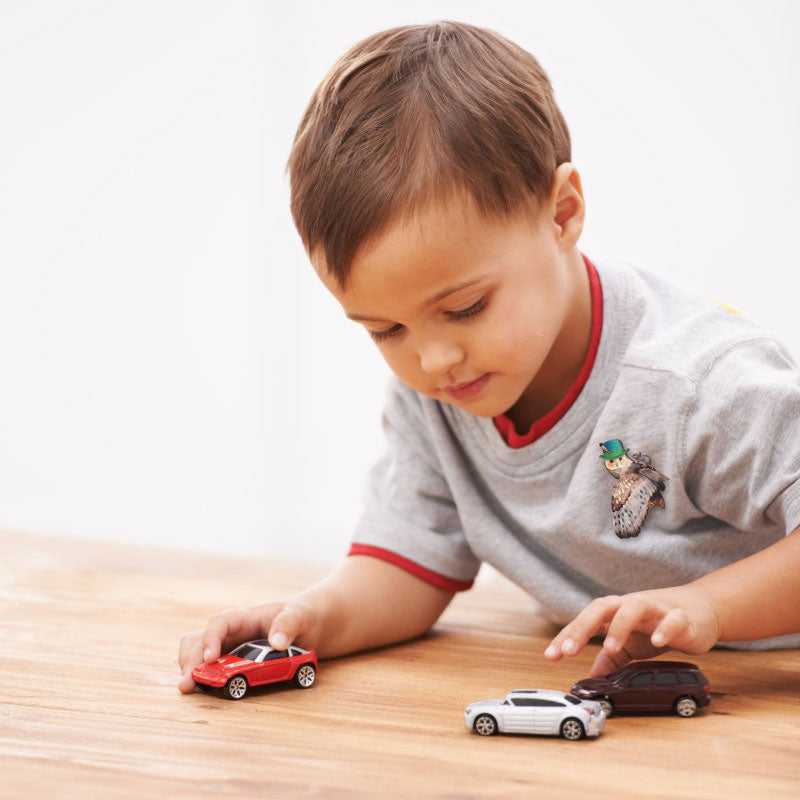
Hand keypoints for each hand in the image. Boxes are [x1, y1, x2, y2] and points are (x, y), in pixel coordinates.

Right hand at [177, 599, 321, 692]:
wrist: (304, 624)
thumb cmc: (301, 617)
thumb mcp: (300, 617)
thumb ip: (289, 625)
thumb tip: (277, 642)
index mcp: (245, 617)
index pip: (220, 623)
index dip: (211, 639)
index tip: (210, 659)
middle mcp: (231, 631)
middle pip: (199, 638)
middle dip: (191, 660)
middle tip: (187, 684)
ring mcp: (227, 645)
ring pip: (195, 650)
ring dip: (188, 666)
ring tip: (187, 687)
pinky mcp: (229, 659)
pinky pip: (205, 664)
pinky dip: (197, 673)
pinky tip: (198, 687)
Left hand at [543, 584, 721, 676]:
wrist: (698, 610)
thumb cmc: (656, 625)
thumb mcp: (630, 644)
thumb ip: (611, 659)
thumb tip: (592, 679)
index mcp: (615, 612)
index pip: (586, 620)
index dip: (567, 636)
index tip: (551, 655)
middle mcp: (631, 605)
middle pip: (602, 606)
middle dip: (583, 627)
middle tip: (568, 650)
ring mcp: (656, 608)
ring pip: (634, 606)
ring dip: (620, 626)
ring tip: (609, 647)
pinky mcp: (681, 618)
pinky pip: (672, 620)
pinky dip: (664, 629)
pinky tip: (657, 642)